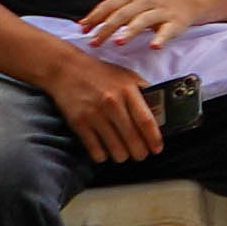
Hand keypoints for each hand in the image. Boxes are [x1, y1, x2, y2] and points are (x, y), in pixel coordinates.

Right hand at [34, 45, 168, 163]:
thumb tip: (160, 110)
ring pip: (115, 148)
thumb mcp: (126, 76)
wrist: (66, 69)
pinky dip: (102, 156)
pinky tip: (104, 153)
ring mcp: (94, 114)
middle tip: (141, 155)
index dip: (154, 138)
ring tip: (123, 154)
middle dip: (139, 153)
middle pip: (132, 138)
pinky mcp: (79, 123)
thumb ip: (143, 91)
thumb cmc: (100, 74)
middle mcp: (112, 103)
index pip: (146, 120)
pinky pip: (95, 149)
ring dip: (122, 156)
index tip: (157, 149)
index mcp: (127, 90)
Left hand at [83, 0, 222, 51]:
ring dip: (130, 31)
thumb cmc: (153, 3)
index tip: (83, 29)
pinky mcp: (175, 22)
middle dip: (108, 28)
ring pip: (143, 20)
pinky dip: (161, 38)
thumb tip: (85, 24)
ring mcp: (161, 11)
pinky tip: (154, 46)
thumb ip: (112, 12)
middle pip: (124, 13)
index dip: (96, 16)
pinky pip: (167, 31)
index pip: (110, 4)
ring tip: (119, 42)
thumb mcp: (132, 2)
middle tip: (95, 42)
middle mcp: (145, 2)